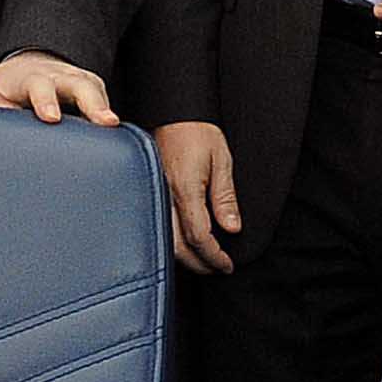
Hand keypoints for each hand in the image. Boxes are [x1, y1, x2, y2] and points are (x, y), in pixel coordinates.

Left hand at [0, 53, 117, 124]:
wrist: (33, 71)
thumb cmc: (10, 93)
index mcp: (34, 79)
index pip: (41, 86)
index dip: (46, 100)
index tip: (51, 117)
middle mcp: (63, 79)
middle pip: (81, 86)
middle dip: (92, 102)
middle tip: (104, 121)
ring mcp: (84, 87)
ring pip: (99, 95)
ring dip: (107, 111)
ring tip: (119, 131)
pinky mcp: (97, 100)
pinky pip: (106, 110)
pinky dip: (113, 125)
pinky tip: (125, 146)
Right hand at [156, 120, 243, 273]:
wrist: (173, 113)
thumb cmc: (198, 132)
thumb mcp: (222, 161)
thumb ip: (225, 197)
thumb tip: (232, 228)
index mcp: (185, 189)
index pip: (200, 236)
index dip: (214, 256)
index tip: (227, 264)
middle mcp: (164, 196)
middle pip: (179, 246)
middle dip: (199, 264)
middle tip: (218, 268)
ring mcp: (153, 196)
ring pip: (164, 241)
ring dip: (185, 257)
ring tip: (203, 261)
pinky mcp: (149, 194)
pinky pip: (157, 227)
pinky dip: (172, 243)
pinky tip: (184, 245)